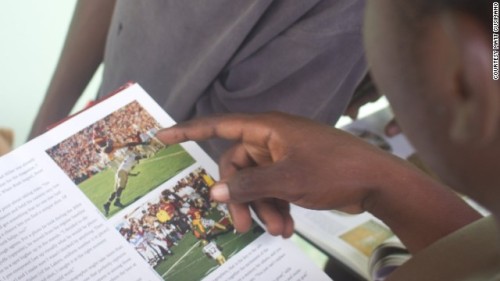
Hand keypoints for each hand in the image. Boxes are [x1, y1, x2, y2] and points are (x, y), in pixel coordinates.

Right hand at [156, 112, 404, 237]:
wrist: (377, 182)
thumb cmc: (334, 170)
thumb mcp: (287, 180)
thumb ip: (248, 185)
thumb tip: (215, 191)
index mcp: (268, 128)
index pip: (220, 125)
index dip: (189, 130)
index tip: (162, 136)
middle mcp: (272, 139)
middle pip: (238, 166)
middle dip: (240, 197)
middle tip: (242, 226)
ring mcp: (284, 156)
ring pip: (256, 182)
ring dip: (262, 208)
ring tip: (276, 231)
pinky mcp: (295, 172)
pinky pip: (274, 188)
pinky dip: (276, 207)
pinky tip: (286, 229)